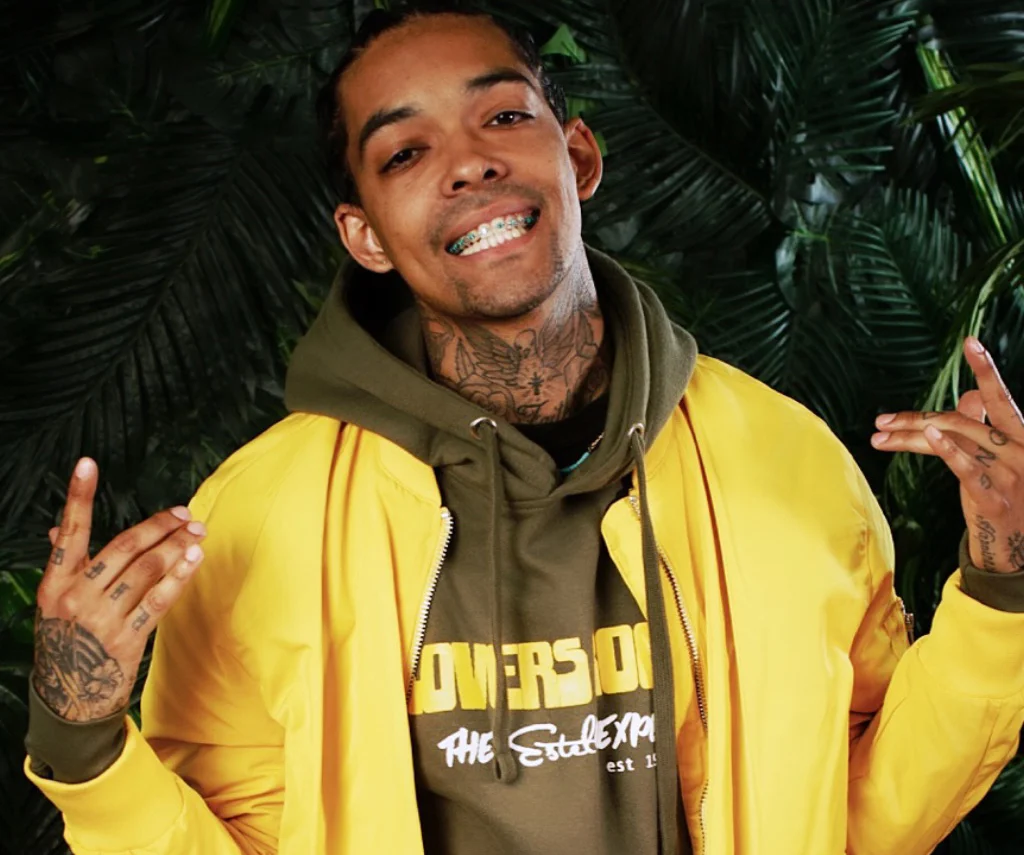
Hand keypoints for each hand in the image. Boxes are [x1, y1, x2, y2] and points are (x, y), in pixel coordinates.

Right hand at [33, 457, 206, 720]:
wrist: (69, 697)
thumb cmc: (65, 640)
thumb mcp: (55, 603)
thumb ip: (64, 565)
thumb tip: (58, 531)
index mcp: (56, 583)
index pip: (70, 532)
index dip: (78, 496)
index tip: (87, 463)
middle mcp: (76, 597)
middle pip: (124, 548)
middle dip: (158, 527)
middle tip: (185, 514)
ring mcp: (101, 619)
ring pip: (147, 570)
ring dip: (177, 547)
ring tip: (197, 532)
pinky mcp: (126, 639)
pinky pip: (159, 600)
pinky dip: (180, 576)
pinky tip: (195, 559)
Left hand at [871, 337, 1023, 573]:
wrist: (1018, 544)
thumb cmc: (1008, 495)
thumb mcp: (1000, 458)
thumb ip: (982, 426)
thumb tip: (972, 394)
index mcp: (1021, 437)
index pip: (1001, 399)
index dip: (986, 369)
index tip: (971, 341)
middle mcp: (1019, 451)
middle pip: (964, 420)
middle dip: (934, 405)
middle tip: (893, 409)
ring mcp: (1008, 476)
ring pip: (955, 441)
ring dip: (911, 435)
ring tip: (880, 432)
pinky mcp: (993, 499)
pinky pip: (967, 469)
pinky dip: (946, 450)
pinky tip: (927, 434)